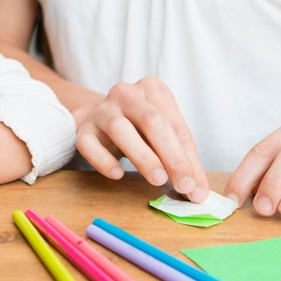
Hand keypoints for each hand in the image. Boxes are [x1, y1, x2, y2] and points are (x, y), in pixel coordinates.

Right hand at [74, 77, 207, 200]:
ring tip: (158, 180)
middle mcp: (126, 94)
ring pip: (120, 129)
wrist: (99, 117)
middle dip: (171, 156)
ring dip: (143, 157)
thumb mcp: (163, 134)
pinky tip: (118, 174)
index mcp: (153, 89)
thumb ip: (181, 159)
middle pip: (151, 121)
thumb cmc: (138, 127)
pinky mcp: (83, 129)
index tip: (196, 187)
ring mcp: (102, 110)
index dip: (189, 158)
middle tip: (183, 185)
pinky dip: (104, 161)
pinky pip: (89, 144)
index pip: (176, 126)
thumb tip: (197, 192)